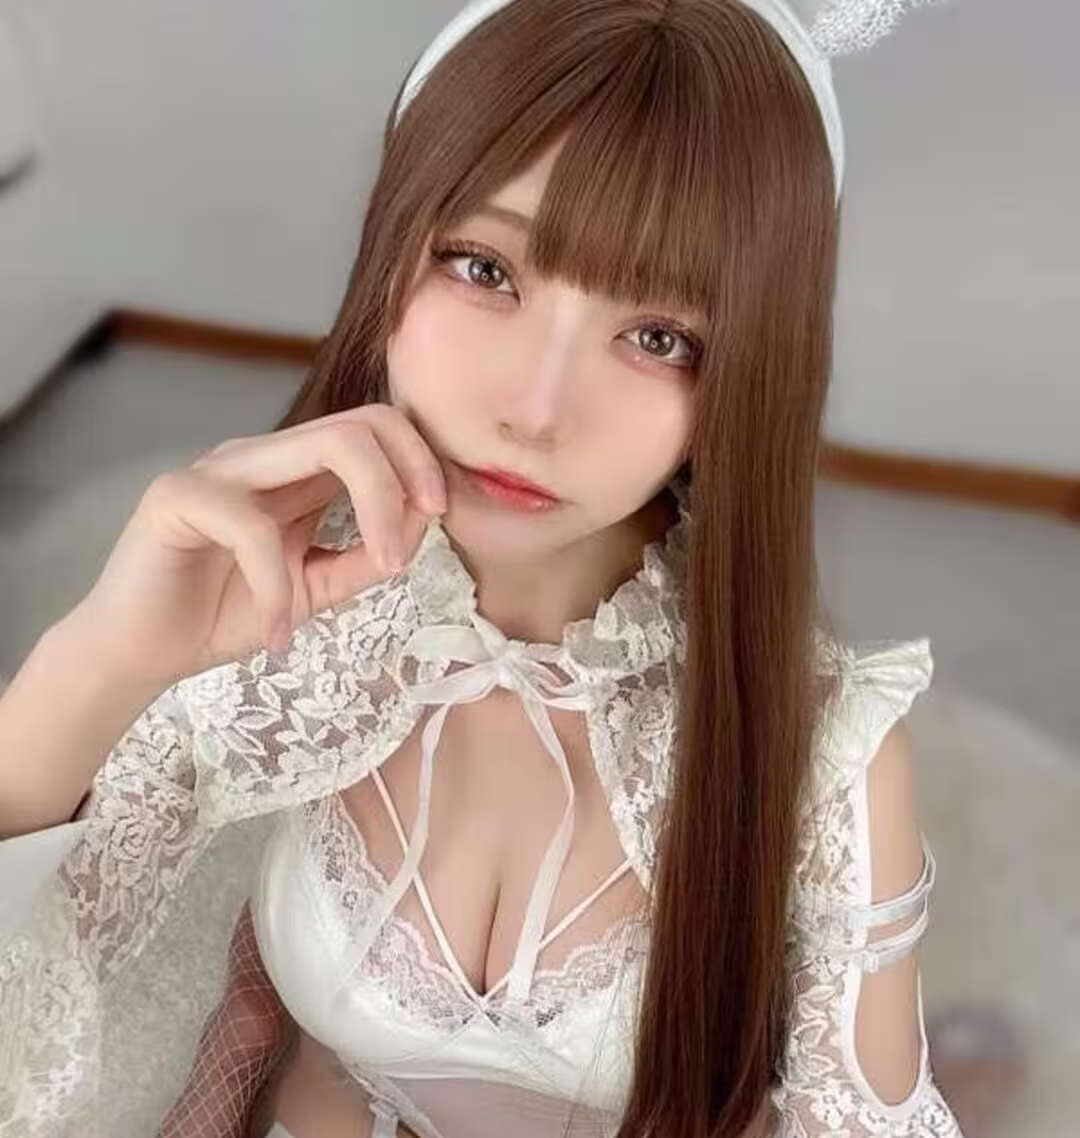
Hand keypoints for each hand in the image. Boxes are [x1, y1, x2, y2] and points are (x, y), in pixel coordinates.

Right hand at [71, 403, 446, 687]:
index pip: (373, 428)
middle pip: (359, 424)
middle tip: (425, 529)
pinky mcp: (176, 496)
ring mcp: (219, 469)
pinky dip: (279, 589)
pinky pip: (254, 529)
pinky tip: (278, 635)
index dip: (419, 459)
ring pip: (321, 447)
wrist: (144, 653)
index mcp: (296, 470)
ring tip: (380, 571)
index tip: (442, 511)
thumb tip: (427, 518)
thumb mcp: (317, 588)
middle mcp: (262, 456)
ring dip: (373, 513)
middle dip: (408, 472)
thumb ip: (367, 555)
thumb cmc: (227, 614)